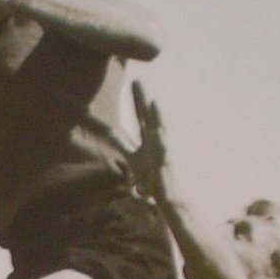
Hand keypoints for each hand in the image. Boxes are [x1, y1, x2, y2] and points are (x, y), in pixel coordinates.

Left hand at [128, 80, 170, 201]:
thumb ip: (123, 144)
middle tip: (138, 81)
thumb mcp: (133, 159)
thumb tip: (110, 132)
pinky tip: (159, 135)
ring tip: (153, 102)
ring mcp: (162, 154)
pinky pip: (163, 156)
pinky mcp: (165, 169)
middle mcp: (157, 143)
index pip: (141, 116)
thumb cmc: (151, 178)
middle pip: (149, 118)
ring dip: (158, 118)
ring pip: (160, 133)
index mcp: (148, 140)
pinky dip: (162, 146)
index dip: (137, 100)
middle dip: (143, 101)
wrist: (168, 197)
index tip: (133, 81)